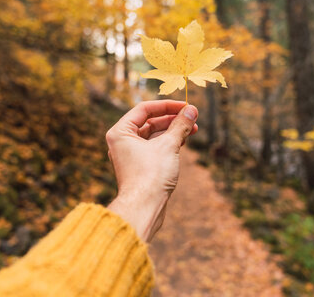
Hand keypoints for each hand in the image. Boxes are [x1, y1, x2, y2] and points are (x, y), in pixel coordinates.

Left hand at [106, 100, 197, 241]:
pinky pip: (155, 148)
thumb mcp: (169, 145)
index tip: (186, 105)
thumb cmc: (150, 176)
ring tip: (193, 129)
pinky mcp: (140, 167)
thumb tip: (191, 110)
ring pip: (154, 136)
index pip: (144, 109)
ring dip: (173, 131)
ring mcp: (131, 156)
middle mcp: (122, 142)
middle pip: (150, 122)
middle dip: (173, 119)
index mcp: (120, 132)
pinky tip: (183, 142)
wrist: (144, 208)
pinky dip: (169, 144)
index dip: (167, 105)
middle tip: (193, 117)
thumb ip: (180, 125)